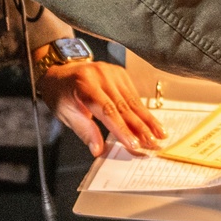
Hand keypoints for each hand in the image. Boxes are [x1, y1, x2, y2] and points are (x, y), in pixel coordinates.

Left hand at [36, 60, 165, 157]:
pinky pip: (133, 93)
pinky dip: (142, 109)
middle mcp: (100, 75)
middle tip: (152, 144)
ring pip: (132, 100)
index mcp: (84, 85)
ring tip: (160, 135)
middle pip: (123, 105)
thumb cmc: (61, 94)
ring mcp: (111, 71)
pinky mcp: (119, 72)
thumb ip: (84, 131)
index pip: (106, 110)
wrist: (60, 70)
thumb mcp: (66, 114)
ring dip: (147, 119)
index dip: (121, 128)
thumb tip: (98, 150)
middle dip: (140, 127)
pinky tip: (151, 121)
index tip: (134, 144)